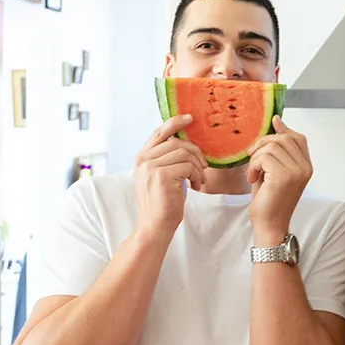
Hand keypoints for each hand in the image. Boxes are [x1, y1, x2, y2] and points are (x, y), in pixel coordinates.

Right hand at [133, 115, 207, 237]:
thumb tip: (186, 141)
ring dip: (198, 167)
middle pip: (177, 142)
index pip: (159, 133)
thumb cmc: (164, 202)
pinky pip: (188, 166)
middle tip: (203, 168)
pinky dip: (197, 176)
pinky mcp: (161, 176)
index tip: (190, 118)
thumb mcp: (163, 175)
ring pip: (185, 153)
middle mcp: (142, 160)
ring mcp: (150, 167)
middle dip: (195, 153)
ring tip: (199, 180)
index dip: (175, 123)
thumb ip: (167, 158)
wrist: (155, 226)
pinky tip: (196, 187)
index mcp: (141, 158)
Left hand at [245, 116, 311, 240]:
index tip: (273, 122)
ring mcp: (296, 172)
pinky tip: (252, 178)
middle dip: (262, 144)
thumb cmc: (270, 200)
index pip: (298, 138)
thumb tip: (276, 120)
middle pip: (282, 139)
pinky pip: (264, 157)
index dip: (284, 129)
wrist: (269, 225)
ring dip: (256, 158)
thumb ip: (277, 151)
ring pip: (271, 147)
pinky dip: (253, 166)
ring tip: (254, 173)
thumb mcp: (275, 171)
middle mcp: (305, 168)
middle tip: (252, 158)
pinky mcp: (284, 176)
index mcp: (306, 167)